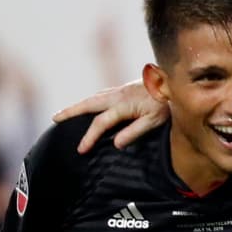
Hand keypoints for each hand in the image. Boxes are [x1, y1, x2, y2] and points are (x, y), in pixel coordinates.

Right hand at [52, 80, 167, 152]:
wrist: (176, 81)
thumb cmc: (168, 103)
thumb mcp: (154, 120)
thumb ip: (134, 131)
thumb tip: (116, 144)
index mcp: (123, 105)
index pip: (101, 123)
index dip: (89, 137)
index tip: (80, 150)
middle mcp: (118, 95)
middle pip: (89, 104)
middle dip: (71, 111)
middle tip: (55, 118)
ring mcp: (121, 89)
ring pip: (94, 97)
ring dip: (79, 104)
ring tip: (67, 112)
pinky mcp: (126, 87)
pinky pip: (102, 93)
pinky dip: (92, 99)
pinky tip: (92, 103)